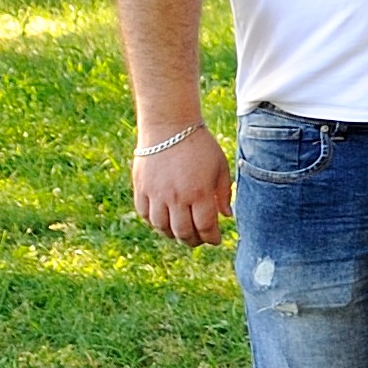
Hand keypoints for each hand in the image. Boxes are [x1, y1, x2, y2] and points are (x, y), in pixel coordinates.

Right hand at [132, 127, 231, 247]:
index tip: (215, 240)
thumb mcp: (220, 167)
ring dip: (173, 234)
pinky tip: (163, 221)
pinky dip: (154, 222)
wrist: (169, 127)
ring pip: (162, 227)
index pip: (205, 227)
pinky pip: (145, 214)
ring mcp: (156, 194)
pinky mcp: (141, 188)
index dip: (211, 238)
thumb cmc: (200, 145)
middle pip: (183, 232)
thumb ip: (223, 193)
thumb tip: (226, 216)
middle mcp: (176, 198)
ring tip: (181, 233)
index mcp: (199, 193)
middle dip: (193, 240)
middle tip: (198, 240)